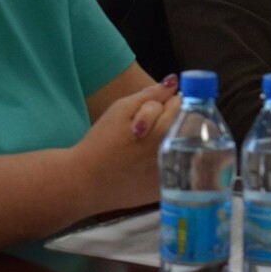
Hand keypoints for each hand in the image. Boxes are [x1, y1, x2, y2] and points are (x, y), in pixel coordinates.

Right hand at [74, 78, 181, 211]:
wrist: (85, 182)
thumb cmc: (101, 141)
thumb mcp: (120, 110)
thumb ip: (150, 95)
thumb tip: (174, 82)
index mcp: (161, 130)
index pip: (179, 104)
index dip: (167, 102)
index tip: (154, 109)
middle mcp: (171, 153)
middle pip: (186, 124)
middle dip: (172, 120)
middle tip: (150, 127)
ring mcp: (170, 174)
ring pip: (184, 147)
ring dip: (174, 141)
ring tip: (148, 145)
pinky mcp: (166, 189)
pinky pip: (177, 168)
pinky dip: (170, 162)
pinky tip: (148, 163)